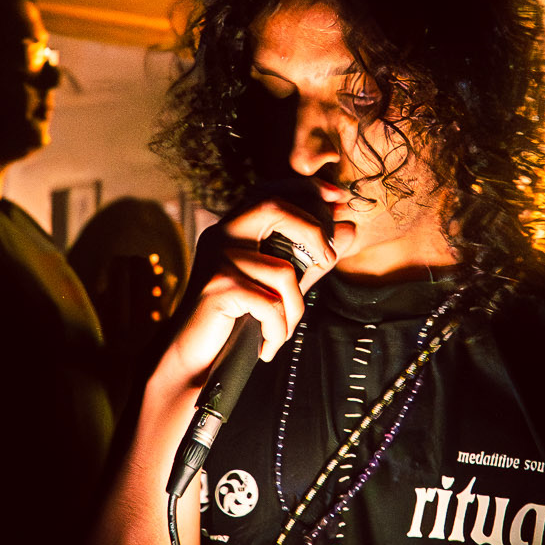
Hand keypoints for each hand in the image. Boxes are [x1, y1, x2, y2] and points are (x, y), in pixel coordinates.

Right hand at [160, 193, 356, 388]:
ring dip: (295, 309)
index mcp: (233, 228)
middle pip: (273, 207)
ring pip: (283, 270)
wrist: (193, 357)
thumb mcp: (280, 286)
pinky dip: (278, 330)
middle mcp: (221, 234)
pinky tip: (268, 346)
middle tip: (328, 260)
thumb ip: (313, 258)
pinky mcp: (217, 286)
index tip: (337, 198)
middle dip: (313, 229)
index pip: (269, 191)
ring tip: (285, 331)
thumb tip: (350, 228)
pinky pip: (270, 303)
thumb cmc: (237, 320)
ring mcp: (217, 258)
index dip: (304, 188)